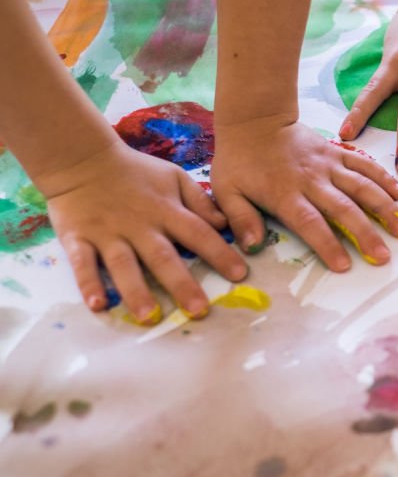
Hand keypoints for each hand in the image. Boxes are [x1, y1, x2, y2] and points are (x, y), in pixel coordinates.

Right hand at [38, 143, 247, 323]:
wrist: (82, 159)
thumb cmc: (135, 172)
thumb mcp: (174, 177)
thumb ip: (199, 201)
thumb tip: (225, 224)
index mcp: (166, 211)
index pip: (199, 233)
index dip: (220, 253)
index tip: (240, 275)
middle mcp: (140, 226)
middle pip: (163, 257)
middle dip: (182, 284)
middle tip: (199, 310)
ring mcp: (108, 234)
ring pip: (124, 265)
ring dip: (137, 292)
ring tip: (149, 317)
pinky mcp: (78, 239)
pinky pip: (83, 263)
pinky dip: (88, 284)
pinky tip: (98, 305)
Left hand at [211, 116, 397, 270]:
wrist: (254, 120)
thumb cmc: (239, 161)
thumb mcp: (226, 191)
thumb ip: (240, 219)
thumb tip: (252, 248)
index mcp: (285, 193)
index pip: (310, 222)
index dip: (328, 244)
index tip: (345, 265)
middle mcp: (313, 180)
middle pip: (344, 208)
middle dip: (366, 233)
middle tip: (384, 257)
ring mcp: (329, 165)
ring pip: (362, 186)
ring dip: (385, 209)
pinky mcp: (338, 152)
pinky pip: (364, 165)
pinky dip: (384, 178)